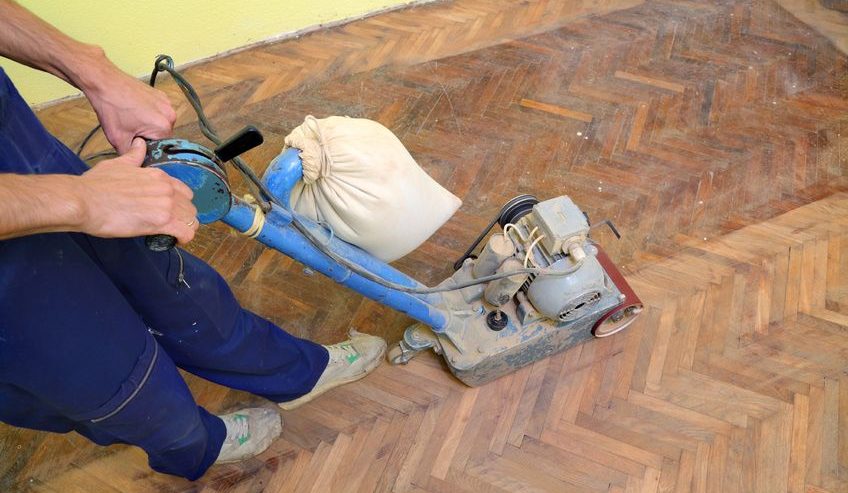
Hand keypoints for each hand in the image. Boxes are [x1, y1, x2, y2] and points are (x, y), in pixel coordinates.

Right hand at [75, 138, 198, 243]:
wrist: (83, 200)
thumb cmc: (95, 185)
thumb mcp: (118, 164)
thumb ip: (134, 156)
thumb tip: (139, 144)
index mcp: (158, 176)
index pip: (184, 191)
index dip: (179, 203)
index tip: (170, 211)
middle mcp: (166, 188)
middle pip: (189, 207)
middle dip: (182, 217)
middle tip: (169, 225)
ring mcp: (166, 205)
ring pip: (191, 220)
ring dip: (184, 228)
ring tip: (171, 234)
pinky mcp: (162, 222)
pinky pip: (186, 233)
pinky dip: (184, 238)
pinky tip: (175, 241)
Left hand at [84, 64, 176, 153]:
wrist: (104, 82)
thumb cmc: (111, 107)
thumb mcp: (118, 139)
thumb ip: (131, 155)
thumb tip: (136, 162)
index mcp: (163, 127)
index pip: (161, 148)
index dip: (147, 148)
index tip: (134, 143)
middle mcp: (170, 114)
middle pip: (162, 135)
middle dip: (148, 136)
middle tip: (130, 130)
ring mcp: (166, 103)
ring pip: (160, 123)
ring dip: (149, 124)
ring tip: (131, 118)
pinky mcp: (161, 95)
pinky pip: (158, 111)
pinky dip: (149, 113)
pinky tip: (134, 110)